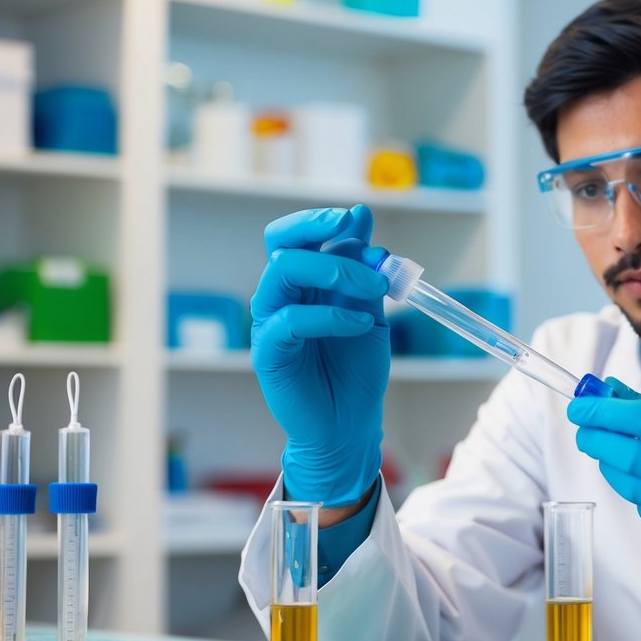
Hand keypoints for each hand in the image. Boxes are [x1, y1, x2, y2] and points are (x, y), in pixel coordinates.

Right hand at [251, 205, 389, 506]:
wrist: (351, 423)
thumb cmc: (356, 371)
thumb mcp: (369, 312)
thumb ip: (364, 271)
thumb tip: (360, 217)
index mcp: (304, 284)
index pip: (296, 237)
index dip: (320, 221)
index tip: (356, 217)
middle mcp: (282, 297)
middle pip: (281, 244)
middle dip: (317, 230)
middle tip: (358, 242)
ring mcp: (271, 323)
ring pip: (282, 271)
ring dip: (332, 270)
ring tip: (371, 288)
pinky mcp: (269, 353)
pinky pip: (289, 320)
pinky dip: (329, 315)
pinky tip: (359, 323)